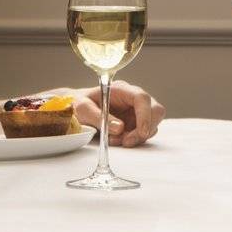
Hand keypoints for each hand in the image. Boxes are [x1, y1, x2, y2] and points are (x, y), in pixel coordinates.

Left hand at [40, 81, 165, 146]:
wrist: (75, 108)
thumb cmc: (78, 104)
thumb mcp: (82, 109)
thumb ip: (99, 117)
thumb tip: (119, 128)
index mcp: (121, 89)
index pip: (142, 98)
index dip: (145, 115)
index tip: (141, 132)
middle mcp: (132, 98)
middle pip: (155, 110)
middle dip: (145, 129)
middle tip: (127, 141)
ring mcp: (136, 110)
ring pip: (152, 124)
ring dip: (137, 137)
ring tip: (116, 140)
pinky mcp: (135, 122)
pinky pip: (143, 132)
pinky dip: (133, 139)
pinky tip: (118, 140)